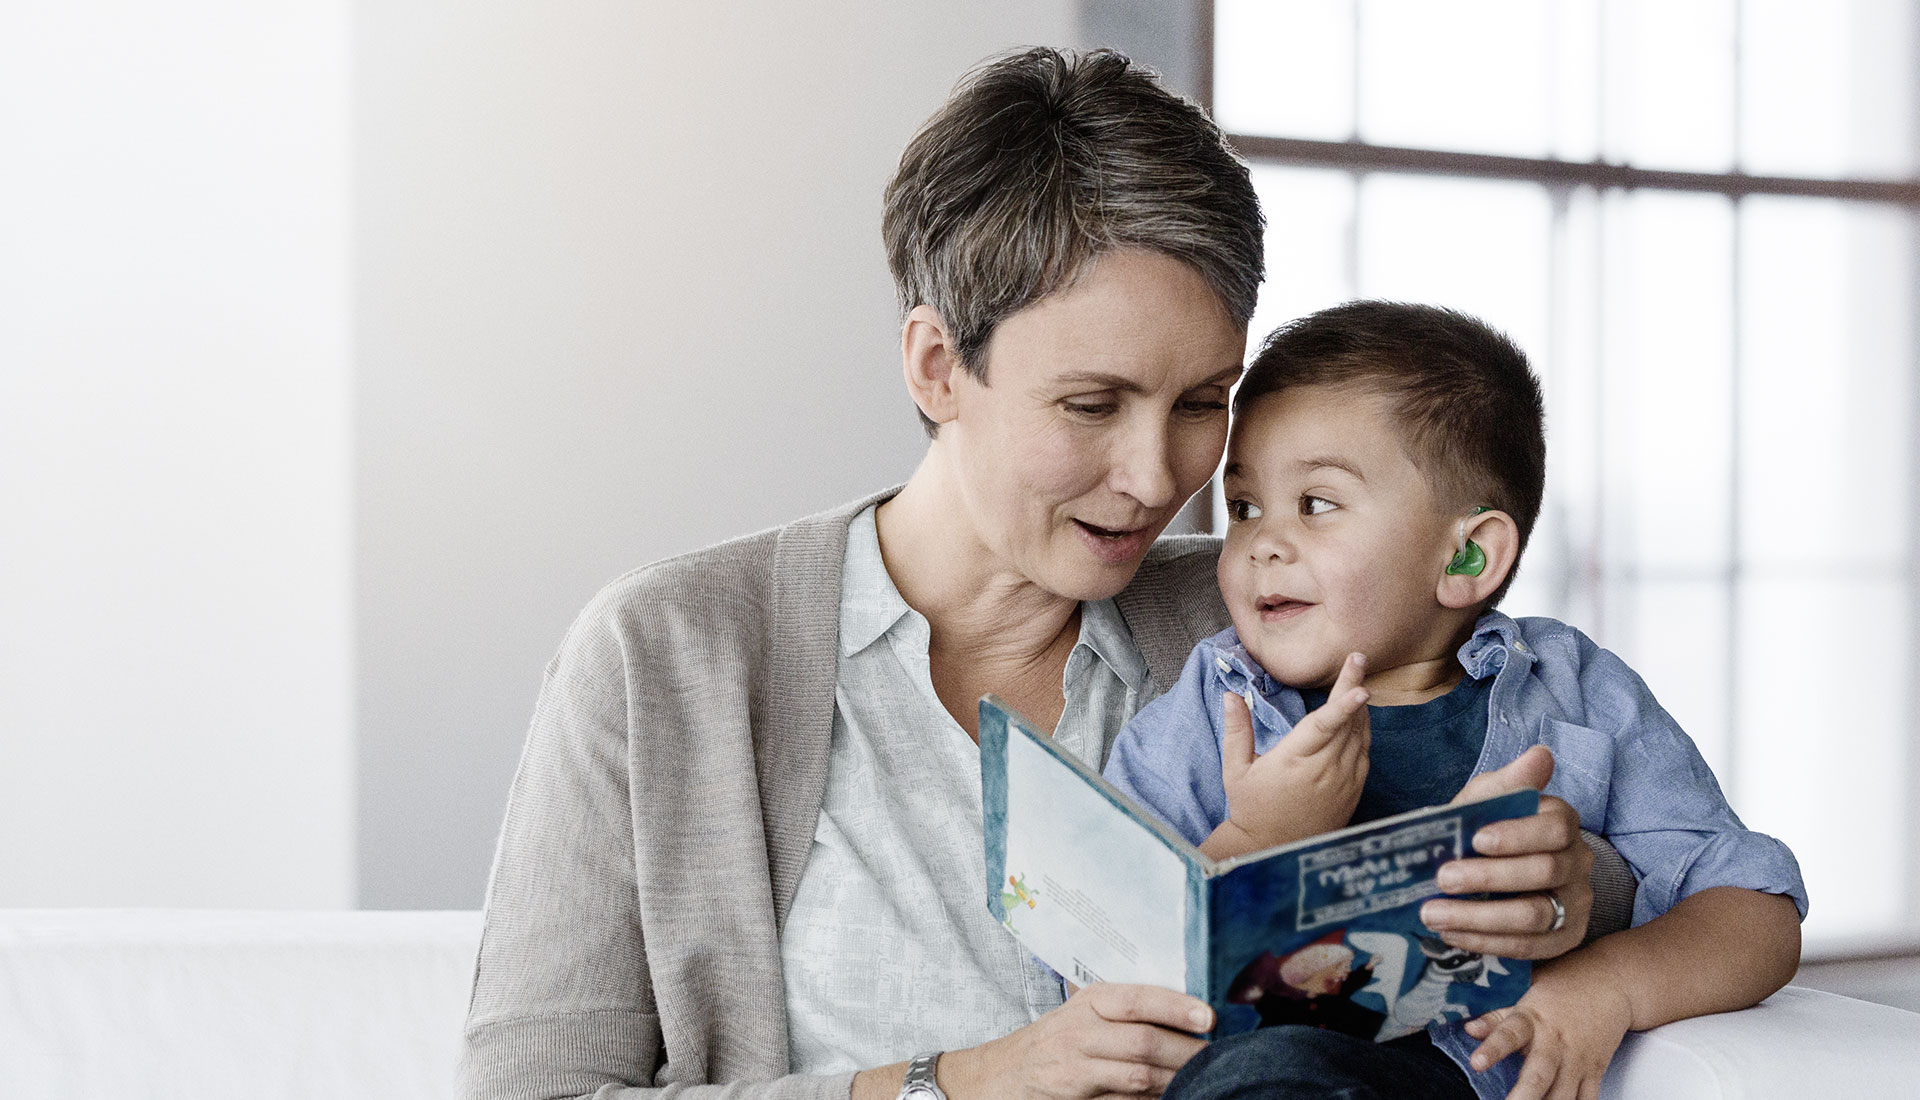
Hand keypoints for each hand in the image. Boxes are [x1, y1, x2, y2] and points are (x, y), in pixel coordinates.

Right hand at [939, 983, 1212, 1098]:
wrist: (997, 1076)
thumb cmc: (1053, 1041)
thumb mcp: (1082, 1014)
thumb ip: (1125, 1011)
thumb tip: (1189, 1014)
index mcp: (1089, 1002)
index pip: (1138, 999)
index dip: (1176, 1007)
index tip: (1209, 1018)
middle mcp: (1079, 1030)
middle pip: (1143, 1041)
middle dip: (1185, 1052)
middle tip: (1216, 1058)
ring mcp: (1073, 1067)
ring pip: (1137, 1076)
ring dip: (1174, 1080)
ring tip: (1201, 1079)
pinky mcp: (1072, 1097)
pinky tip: (1170, 1097)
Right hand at [1213, 652, 1369, 853]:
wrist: (1273, 848)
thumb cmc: (1251, 807)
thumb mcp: (1235, 770)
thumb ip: (1236, 730)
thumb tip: (1231, 695)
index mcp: (1294, 762)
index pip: (1324, 727)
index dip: (1343, 705)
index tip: (1360, 685)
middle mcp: (1324, 771)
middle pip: (1347, 722)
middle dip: (1353, 686)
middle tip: (1358, 658)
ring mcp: (1343, 782)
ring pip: (1360, 736)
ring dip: (1359, 707)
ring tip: (1354, 679)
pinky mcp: (1353, 791)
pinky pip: (1363, 753)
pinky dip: (1362, 731)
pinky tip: (1357, 716)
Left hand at [1419, 746, 1593, 958]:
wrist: (1492, 875)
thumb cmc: (1486, 831)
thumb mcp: (1487, 802)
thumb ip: (1506, 783)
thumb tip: (1540, 754)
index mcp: (1562, 822)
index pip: (1554, 827)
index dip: (1517, 834)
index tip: (1476, 839)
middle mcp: (1578, 862)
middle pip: (1544, 872)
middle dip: (1488, 877)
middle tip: (1442, 879)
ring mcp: (1575, 903)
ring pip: (1535, 915)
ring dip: (1478, 917)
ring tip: (1433, 913)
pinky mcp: (1564, 938)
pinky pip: (1529, 947)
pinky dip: (1485, 942)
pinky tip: (1451, 934)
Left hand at [1462, 956, 1631, 1099]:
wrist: (1610, 985)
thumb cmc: (1562, 990)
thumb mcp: (1525, 996)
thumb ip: (1497, 1018)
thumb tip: (1468, 1029)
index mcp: (1533, 1020)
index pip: (1508, 1034)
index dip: (1492, 1049)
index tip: (1476, 1063)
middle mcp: (1555, 1043)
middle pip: (1539, 1075)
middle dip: (1524, 1096)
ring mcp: (1578, 1060)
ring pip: (1563, 1095)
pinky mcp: (1596, 1072)